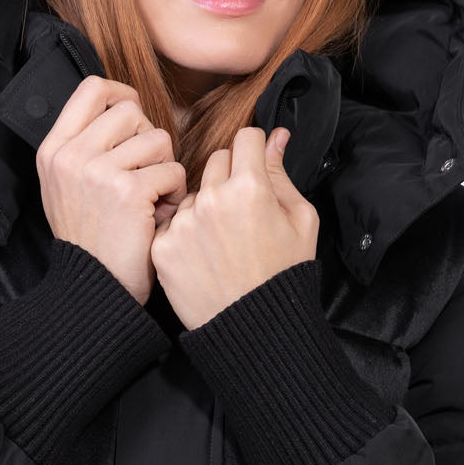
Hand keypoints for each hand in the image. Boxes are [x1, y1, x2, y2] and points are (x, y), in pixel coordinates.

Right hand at [36, 76, 186, 305]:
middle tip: (144, 174)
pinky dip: (174, 192)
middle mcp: (70, 156)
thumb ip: (84, 147)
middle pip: (130, 111)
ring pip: (157, 138)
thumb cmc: (91, 240)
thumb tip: (121, 107)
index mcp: (53, 150)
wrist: (94, 289)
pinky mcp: (127, 190)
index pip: (92, 89)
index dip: (122, 94)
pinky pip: (171, 169)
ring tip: (152, 199)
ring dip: (164, 168)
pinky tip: (159, 214)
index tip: (134, 117)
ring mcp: (96, 171)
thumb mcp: (67, 188)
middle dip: (148, 140)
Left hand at [150, 126, 318, 329]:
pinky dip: (186, 233)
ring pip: (194, 192)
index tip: (255, 164)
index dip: (254, 149)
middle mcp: (212, 199)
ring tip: (223, 241)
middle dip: (230, 176)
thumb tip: (275, 136)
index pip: (245, 138)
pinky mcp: (163, 247)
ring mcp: (183, 224)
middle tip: (243, 211)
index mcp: (250, 188)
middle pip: (217, 160)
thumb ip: (282, 173)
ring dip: (206, 206)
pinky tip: (204, 256)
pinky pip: (173, 223)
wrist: (254, 329)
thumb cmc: (284, 275)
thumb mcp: (301, 221)